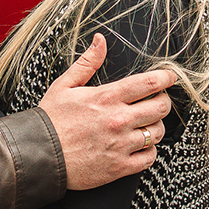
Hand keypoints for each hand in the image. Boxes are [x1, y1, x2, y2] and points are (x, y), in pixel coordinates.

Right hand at [39, 34, 175, 189]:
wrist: (39, 155)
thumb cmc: (50, 121)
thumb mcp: (64, 85)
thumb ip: (87, 62)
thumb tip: (100, 41)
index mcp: (107, 98)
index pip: (149, 83)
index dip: (165, 78)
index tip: (170, 77)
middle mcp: (118, 120)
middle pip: (160, 107)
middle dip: (163, 101)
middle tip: (158, 101)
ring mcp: (120, 145)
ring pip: (157, 133)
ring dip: (156, 127)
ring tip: (146, 124)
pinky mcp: (119, 167)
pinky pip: (149, 158)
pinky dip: (149, 151)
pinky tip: (140, 146)